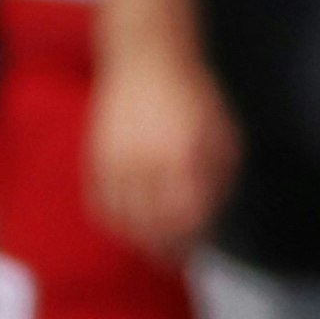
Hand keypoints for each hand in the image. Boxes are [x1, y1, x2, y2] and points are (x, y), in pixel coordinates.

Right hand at [84, 46, 236, 262]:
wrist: (147, 59)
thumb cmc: (194, 96)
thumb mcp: (223, 135)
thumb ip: (219, 179)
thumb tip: (210, 217)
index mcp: (184, 158)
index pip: (186, 220)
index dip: (191, 242)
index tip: (195, 252)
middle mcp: (148, 163)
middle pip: (152, 226)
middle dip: (164, 249)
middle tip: (173, 259)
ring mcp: (118, 160)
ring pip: (123, 219)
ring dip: (137, 240)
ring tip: (150, 247)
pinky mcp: (96, 156)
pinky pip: (100, 202)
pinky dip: (111, 221)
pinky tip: (125, 225)